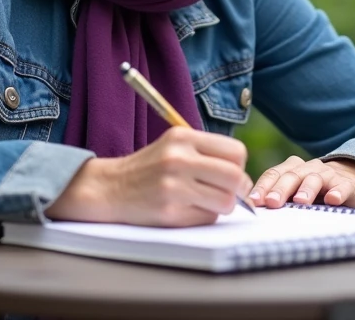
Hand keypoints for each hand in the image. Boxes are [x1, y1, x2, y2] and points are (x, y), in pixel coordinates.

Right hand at [46, 126, 251, 226]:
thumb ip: (206, 152)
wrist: (110, 188)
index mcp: (183, 137)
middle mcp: (179, 158)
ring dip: (222, 205)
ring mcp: (174, 186)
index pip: (236, 151)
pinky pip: (207, 218)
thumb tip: (243, 175)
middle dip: (238, 189)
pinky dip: (204, 216)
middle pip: (236, 177)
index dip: (240, 166)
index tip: (233, 174)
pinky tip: (187, 209)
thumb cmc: (150, 167)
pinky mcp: (170, 211)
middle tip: (229, 193)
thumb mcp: (174, 145)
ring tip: (206, 201)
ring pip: (226, 201)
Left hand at [248, 155, 354, 209]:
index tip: (254, 201)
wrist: (354, 178)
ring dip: (307, 189)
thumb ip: (278, 197)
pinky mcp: (348, 184)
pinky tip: (334, 200)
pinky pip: (343, 186)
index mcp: (292, 169)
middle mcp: (308, 168)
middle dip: (280, 189)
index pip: (274, 174)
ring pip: (315, 179)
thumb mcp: (296, 190)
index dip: (263, 187)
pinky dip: (338, 192)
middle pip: (292, 176)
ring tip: (301, 202)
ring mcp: (329, 175)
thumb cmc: (316, 189)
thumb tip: (251, 211)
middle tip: (272, 203)